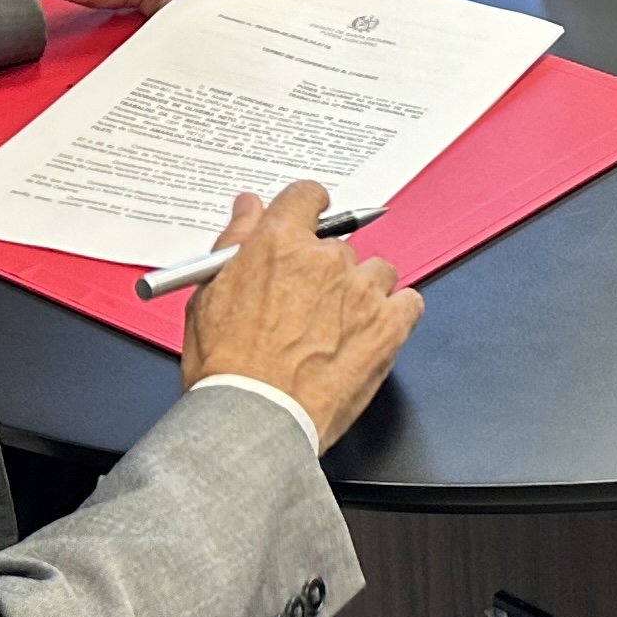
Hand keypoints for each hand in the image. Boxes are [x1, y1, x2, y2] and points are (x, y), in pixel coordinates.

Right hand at [179, 183, 424, 447]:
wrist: (254, 419)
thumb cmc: (226, 369)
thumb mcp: (207, 296)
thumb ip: (232, 243)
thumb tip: (247, 208)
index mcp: (278, 244)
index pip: (307, 196)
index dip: (308, 208)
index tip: (310, 223)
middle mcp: (325, 260)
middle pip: (339, 246)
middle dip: (326, 270)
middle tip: (307, 305)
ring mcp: (361, 292)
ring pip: (377, 271)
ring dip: (363, 291)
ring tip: (337, 328)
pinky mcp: (388, 326)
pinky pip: (409, 302)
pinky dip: (395, 314)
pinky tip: (371, 334)